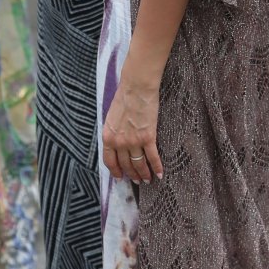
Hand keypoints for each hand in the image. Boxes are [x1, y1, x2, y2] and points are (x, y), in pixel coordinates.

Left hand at [102, 66, 162, 184]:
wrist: (136, 88)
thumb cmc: (124, 98)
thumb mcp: (111, 117)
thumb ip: (113, 132)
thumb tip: (117, 143)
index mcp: (108, 137)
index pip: (110, 161)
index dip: (116, 171)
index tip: (121, 177)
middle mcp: (119, 142)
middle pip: (126, 165)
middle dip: (132, 175)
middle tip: (137, 180)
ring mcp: (134, 141)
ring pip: (139, 164)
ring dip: (144, 174)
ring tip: (148, 179)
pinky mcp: (148, 137)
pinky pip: (152, 157)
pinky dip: (157, 167)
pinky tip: (160, 174)